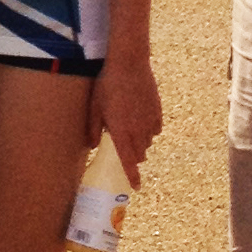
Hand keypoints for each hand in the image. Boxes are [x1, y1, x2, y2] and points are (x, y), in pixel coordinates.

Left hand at [87, 50, 161, 188]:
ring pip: (148, 142)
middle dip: (133, 156)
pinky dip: (149, 130)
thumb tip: (94, 146)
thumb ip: (94, 129)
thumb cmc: (107, 84)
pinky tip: (141, 119)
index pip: (128, 161)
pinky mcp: (158, 112)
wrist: (129, 64)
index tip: (137, 187)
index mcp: (120, 132)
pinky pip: (156, 129)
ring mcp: (149, 122)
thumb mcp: (94, 106)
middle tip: (124, 146)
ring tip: (130, 128)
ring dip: (140, 142)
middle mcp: (137, 131)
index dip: (133, 176)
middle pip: (140, 154)